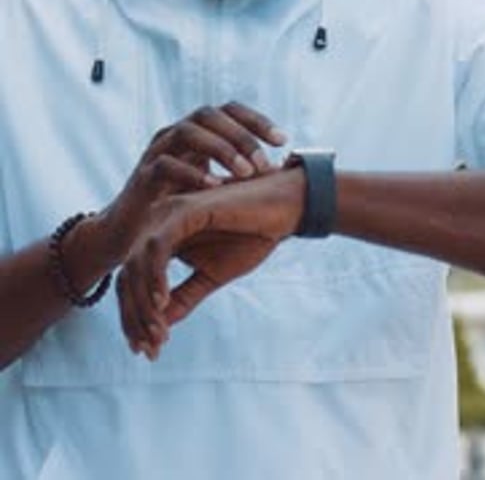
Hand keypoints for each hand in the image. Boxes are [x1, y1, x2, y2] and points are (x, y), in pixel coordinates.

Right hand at [101, 101, 286, 263]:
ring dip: (220, 149)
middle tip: (265, 163)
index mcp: (196, 133)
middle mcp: (175, 134)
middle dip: (241, 135)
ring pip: (188, 131)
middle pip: (209, 113)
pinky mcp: (141, 176)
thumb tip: (284, 167)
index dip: (256, 120)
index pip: (228, 110)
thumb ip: (241, 171)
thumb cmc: (182, 208)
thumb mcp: (215, 183)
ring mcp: (156, 152)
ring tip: (245, 173)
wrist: (134, 235)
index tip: (283, 140)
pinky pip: (165, 164)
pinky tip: (216, 188)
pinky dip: (192, 173)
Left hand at [115, 165, 305, 359]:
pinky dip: (155, 276)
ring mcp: (168, 213)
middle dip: (134, 316)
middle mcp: (158, 223)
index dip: (133, 317)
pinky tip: (162, 302)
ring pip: (136, 263)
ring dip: (143, 303)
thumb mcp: (212, 275)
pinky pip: (157, 246)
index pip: (132, 280)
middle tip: (150, 348)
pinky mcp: (184, 209)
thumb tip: (159, 328)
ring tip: (159, 334)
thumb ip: (184, 297)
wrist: (283, 208)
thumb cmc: (250, 235)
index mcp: (163, 237)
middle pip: (127, 274)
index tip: (147, 351)